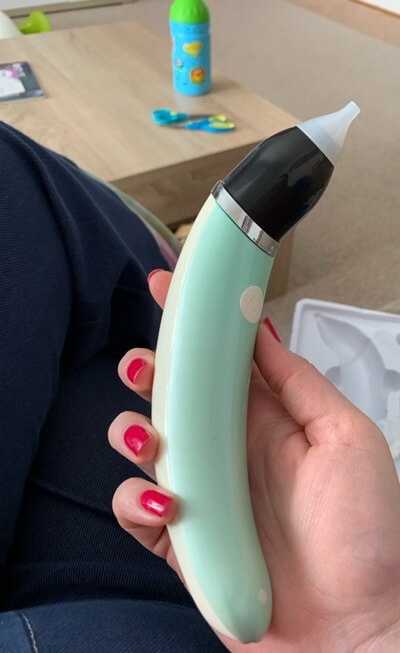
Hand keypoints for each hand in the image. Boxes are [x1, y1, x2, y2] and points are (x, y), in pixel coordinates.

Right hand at [109, 270, 399, 652]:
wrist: (356, 630)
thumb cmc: (367, 539)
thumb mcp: (348, 438)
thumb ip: (299, 382)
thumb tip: (261, 332)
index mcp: (267, 419)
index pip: (220, 358)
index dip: (193, 323)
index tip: (169, 287)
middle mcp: (229, 450)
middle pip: (173, 395)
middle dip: (149, 370)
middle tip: (145, 364)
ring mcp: (202, 492)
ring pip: (144, 444)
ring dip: (131, 429)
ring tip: (149, 436)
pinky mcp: (181, 538)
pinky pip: (134, 509)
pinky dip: (133, 500)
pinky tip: (164, 501)